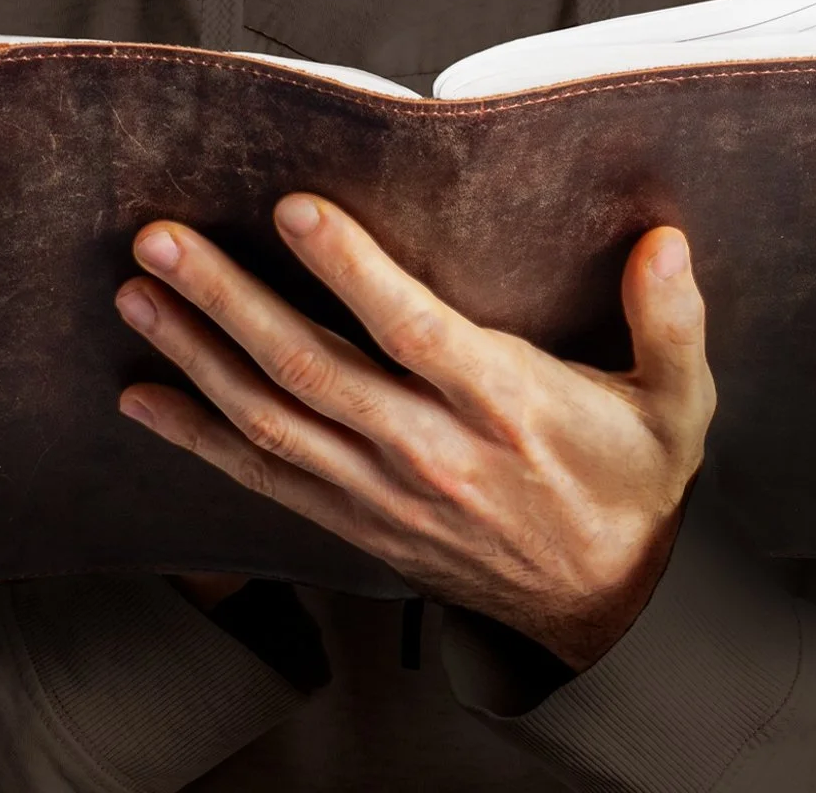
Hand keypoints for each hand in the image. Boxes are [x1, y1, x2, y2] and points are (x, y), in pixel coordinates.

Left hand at [113, 194, 714, 669]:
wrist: (604, 606)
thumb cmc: (630, 483)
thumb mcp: (677, 405)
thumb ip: (670, 320)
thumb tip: (665, 240)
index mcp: (506, 407)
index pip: (413, 331)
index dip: (350, 269)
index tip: (293, 209)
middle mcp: (431, 450)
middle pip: (312, 369)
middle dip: (228, 301)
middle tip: (163, 242)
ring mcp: (383, 492)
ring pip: (271, 419)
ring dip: (196, 356)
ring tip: (137, 297)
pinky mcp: (355, 519)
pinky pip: (261, 478)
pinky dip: (198, 437)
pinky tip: (145, 395)